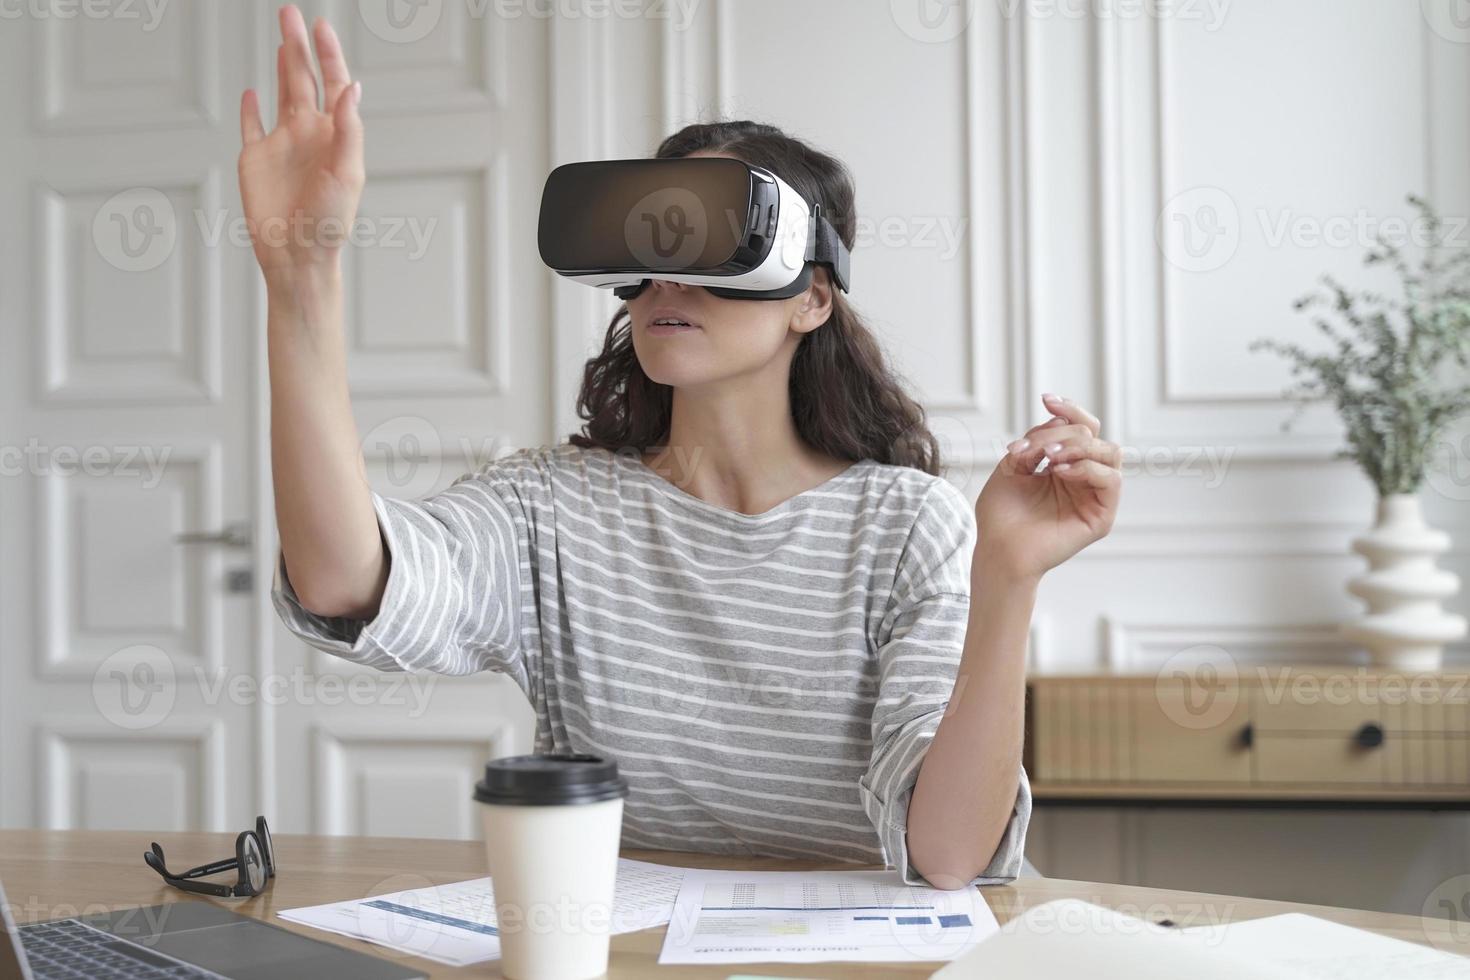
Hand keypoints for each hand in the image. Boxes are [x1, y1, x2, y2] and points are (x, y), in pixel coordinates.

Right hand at [238, 6, 362, 274]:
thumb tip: (352, 87)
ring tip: (282, 40)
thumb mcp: (347, 172)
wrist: (297, 254)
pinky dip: (250, 109)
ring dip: (281, 66)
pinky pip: (251, 127)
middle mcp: (308, 134)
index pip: (334, 84)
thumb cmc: (329, 221)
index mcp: (333, 134)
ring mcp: (281, 145)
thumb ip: (349, 128)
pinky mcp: (255, 159)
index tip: (322, 26)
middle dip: (298, 45)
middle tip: (291, 13)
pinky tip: (251, 93)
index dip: (329, 55)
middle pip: (303, 78)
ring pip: (279, 94)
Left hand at [974, 393, 1121, 581]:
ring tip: (1049, 457)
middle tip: (1037, 447)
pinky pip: (1110, 480)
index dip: (1070, 410)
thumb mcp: (1013, 465)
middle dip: (1066, 432)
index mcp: (1064, 465)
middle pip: (1096, 436)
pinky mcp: (1101, 517)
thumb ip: (1037, 441)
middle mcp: (1083, 478)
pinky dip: (1087, 468)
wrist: (997, 549)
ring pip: (1110, 452)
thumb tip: (1062, 422)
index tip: (1047, 400)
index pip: (1081, 428)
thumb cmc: (1001, 513)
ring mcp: (1094, 497)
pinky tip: (1060, 472)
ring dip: (1078, 447)